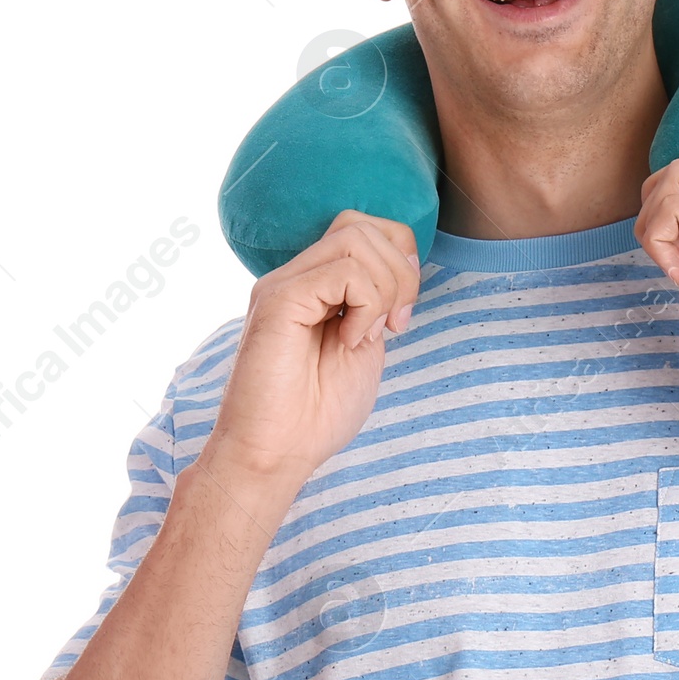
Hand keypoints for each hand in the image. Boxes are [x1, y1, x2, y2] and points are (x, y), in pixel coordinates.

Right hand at [198, 210, 419, 491]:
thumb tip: (404, 266)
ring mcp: (284, 284)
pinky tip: (351, 341)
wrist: (275, 454)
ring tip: (370, 335)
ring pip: (357, 239)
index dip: (399, 260)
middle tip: (396, 325)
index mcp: (315, 286)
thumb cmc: (316, 414)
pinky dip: (366, 305)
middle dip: (401, 272)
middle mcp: (296, 276)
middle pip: (364, 225)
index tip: (401, 316)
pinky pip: (344, 271)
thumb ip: (378, 304)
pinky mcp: (279, 299)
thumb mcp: (365, 347)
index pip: (364, 228)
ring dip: (385, 289)